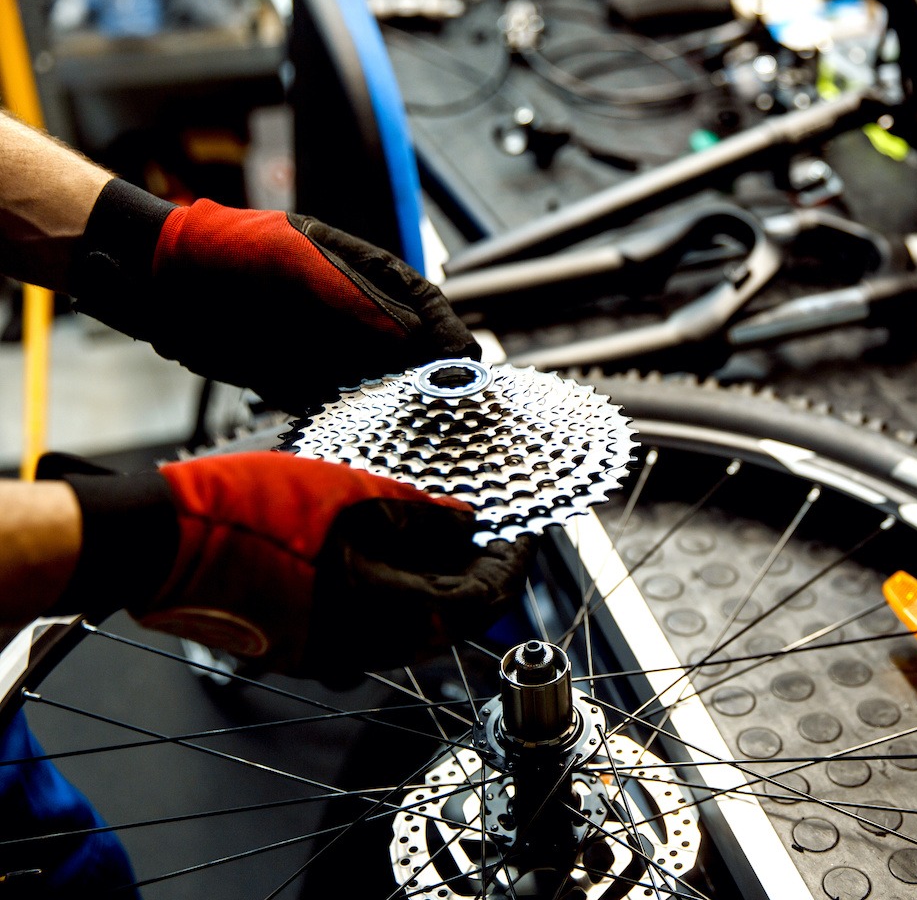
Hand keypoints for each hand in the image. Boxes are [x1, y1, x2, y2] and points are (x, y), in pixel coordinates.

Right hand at [41, 452, 528, 678]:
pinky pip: (364, 625)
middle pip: (447, 621)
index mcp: (387, 614)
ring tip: (442, 533)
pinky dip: (389, 591)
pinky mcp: (296, 645)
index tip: (525, 536)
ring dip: (432, 582)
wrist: (160, 543)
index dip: (513, 565)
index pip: (481, 601)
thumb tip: (467, 522)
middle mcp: (362, 649)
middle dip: (476, 574)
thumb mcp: (353, 493)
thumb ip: (421, 513)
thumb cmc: (249, 514)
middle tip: (490, 533)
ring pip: (406, 625)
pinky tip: (385, 550)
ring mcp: (326, 653)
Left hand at [69, 180, 476, 412]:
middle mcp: (352, 312)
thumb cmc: (227, 253)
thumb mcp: (300, 267)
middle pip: (407, 349)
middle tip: (441, 402)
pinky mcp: (299, 378)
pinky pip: (333, 401)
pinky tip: (345, 419)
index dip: (447, 332)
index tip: (464, 360)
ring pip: (375, 381)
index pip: (422, 302)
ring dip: (385, 400)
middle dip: (425, 376)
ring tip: (397, 418)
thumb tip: (416, 340)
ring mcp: (327, 346)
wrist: (157, 282)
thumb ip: (359, 301)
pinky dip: (341, 413)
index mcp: (363, 272)